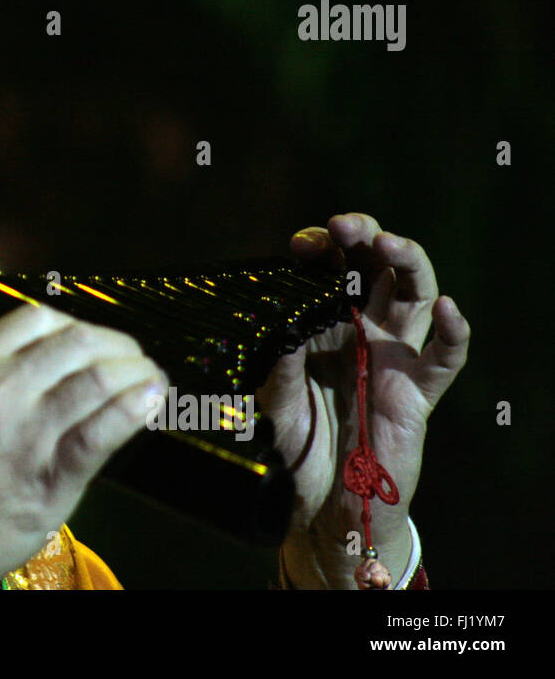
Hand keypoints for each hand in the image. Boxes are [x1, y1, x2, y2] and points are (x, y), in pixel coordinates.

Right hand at [0, 303, 165, 587]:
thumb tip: (52, 362)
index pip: (37, 319)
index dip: (76, 323)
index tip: (94, 341)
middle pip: (77, 341)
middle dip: (118, 345)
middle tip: (134, 360)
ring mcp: (24, 434)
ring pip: (98, 378)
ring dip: (137, 372)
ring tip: (153, 380)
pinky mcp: (48, 478)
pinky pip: (102, 432)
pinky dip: (135, 409)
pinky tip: (153, 401)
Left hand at [256, 213, 469, 587]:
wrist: (320, 505)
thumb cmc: (294, 448)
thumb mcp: (275, 404)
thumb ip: (281, 368)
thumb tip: (283, 328)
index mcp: (324, 324)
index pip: (331, 268)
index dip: (322, 248)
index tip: (302, 245)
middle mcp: (362, 331)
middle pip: (376, 267)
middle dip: (365, 237)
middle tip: (345, 226)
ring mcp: (394, 357)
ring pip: (415, 295)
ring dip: (408, 262)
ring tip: (388, 243)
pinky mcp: (419, 392)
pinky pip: (444, 356)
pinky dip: (454, 330)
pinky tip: (448, 307)